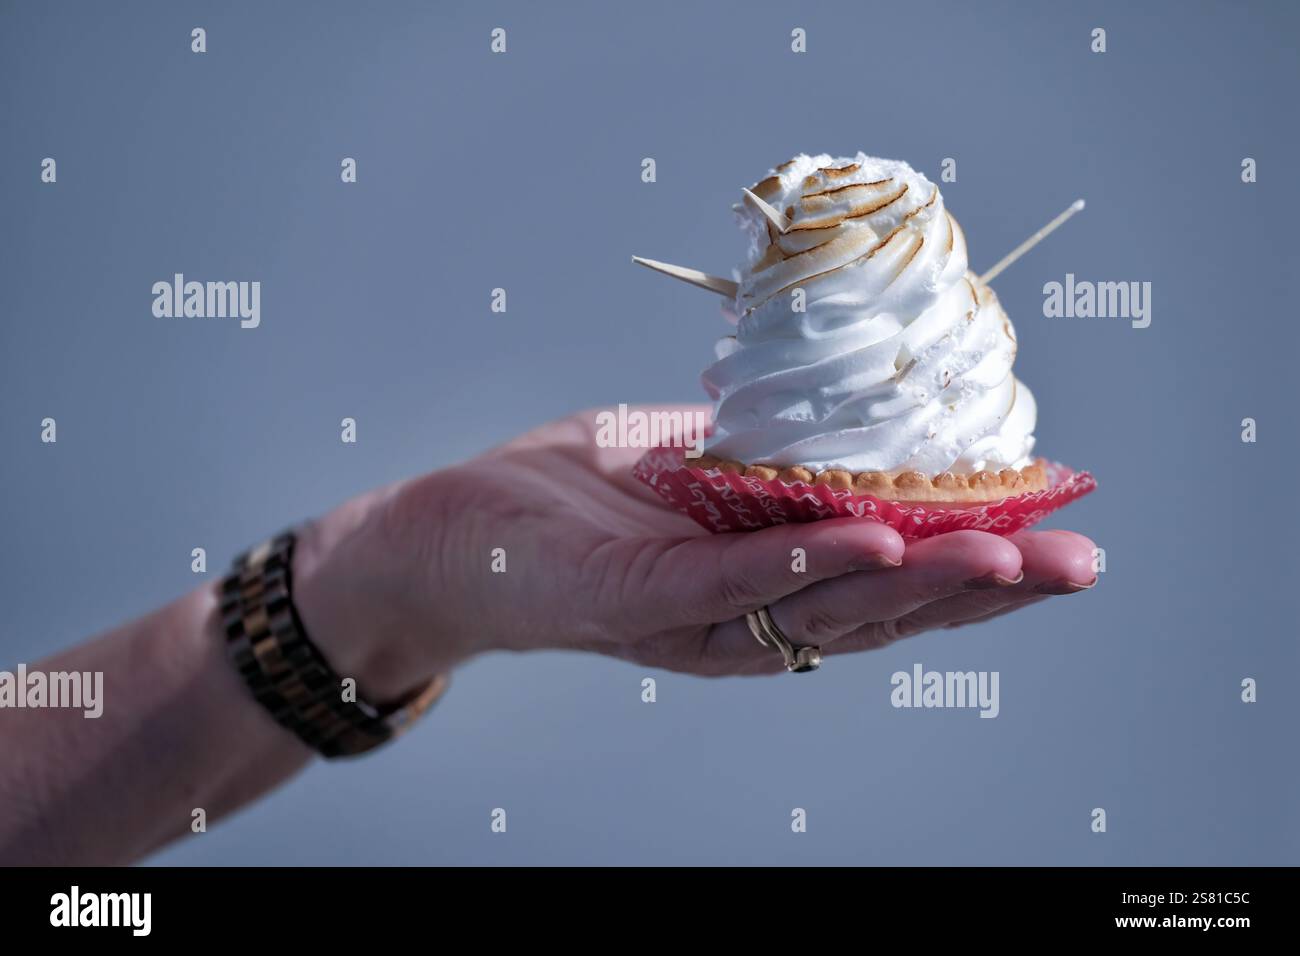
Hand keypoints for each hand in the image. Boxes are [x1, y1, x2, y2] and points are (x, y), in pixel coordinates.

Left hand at [294, 406, 1097, 693]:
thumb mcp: (692, 465)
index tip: (1060, 533)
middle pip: (879, 613)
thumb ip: (769, 461)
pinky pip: (726, 583)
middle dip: (982, 589)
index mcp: (767, 584)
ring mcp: (691, 616)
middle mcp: (744, 618)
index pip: (888, 580)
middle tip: (1076, 564)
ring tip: (996, 554)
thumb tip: (860, 422)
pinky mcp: (632, 598)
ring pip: (820, 609)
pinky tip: (868, 540)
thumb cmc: (576, 496)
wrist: (452, 532)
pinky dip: (800, 561)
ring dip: (913, 582)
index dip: (974, 563)